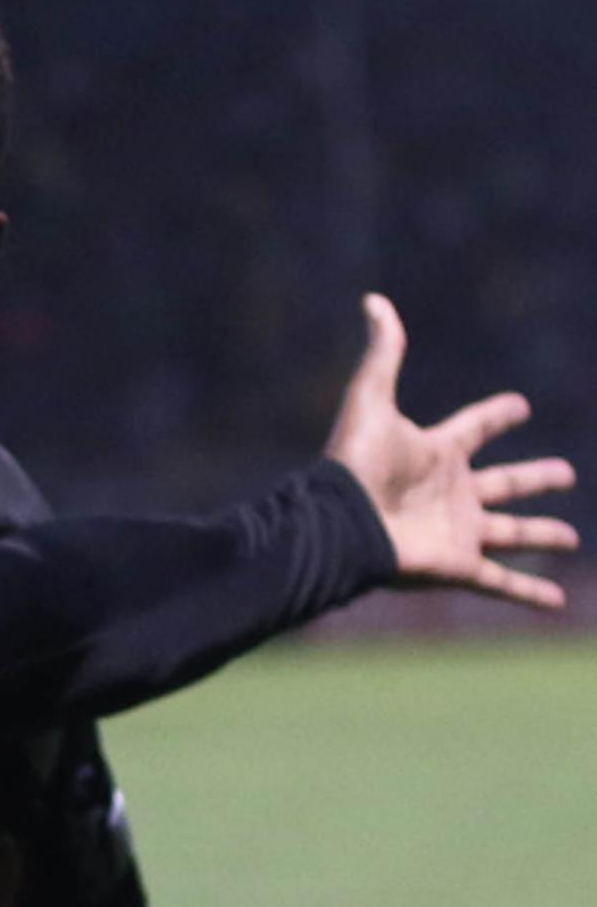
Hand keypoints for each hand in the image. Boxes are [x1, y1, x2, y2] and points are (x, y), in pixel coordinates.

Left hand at [322, 295, 577, 609]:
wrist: (337, 523)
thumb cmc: (353, 464)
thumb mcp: (371, 399)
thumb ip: (383, 352)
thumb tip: (374, 299)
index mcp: (435, 452)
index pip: (474, 428)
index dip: (496, 415)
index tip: (519, 406)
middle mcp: (451, 492)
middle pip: (504, 482)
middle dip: (534, 478)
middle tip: (565, 472)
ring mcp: (457, 531)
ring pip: (512, 533)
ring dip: (541, 535)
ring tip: (569, 538)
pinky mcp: (458, 565)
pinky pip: (502, 583)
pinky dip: (530, 595)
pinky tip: (558, 606)